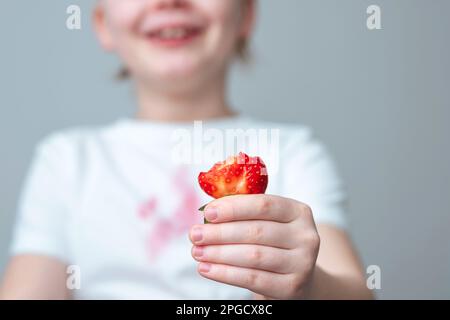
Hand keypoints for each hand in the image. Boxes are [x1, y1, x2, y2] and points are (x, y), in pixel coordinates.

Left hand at [189, 194, 319, 299]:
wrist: (296, 277)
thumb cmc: (273, 243)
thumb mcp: (267, 223)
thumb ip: (244, 212)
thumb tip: (208, 210)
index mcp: (298, 212)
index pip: (264, 205)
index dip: (234, 208)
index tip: (208, 213)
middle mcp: (306, 236)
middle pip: (256, 231)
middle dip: (220, 233)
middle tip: (194, 235)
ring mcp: (302, 263)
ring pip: (253, 256)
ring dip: (219, 254)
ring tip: (197, 252)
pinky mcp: (292, 287)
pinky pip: (253, 279)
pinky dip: (225, 274)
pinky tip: (207, 269)